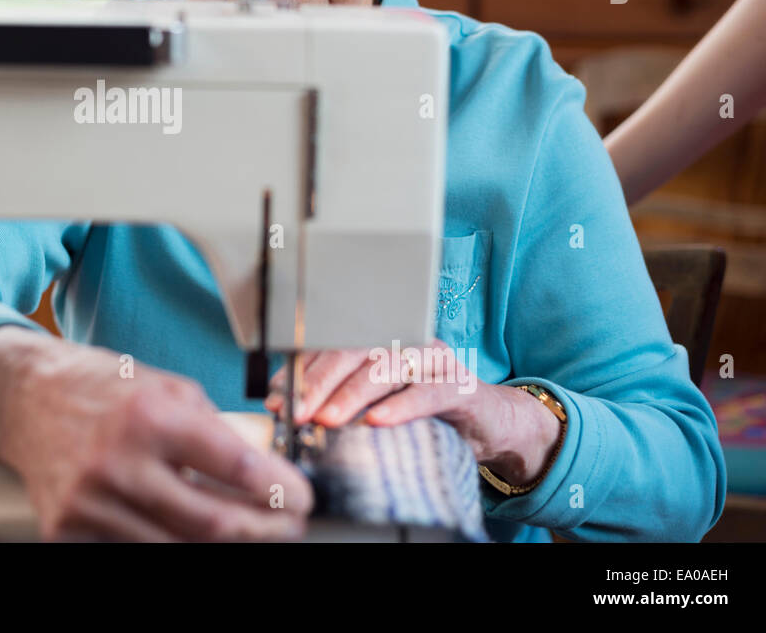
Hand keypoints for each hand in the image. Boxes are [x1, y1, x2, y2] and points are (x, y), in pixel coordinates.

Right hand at [0, 327, 313, 540]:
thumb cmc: (100, 388)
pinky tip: (187, 532)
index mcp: (149, 416)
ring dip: (222, 543)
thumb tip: (265, 473)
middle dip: (264, 531)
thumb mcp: (167, 388)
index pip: (235, 466)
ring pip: (177, 549)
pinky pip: (132, 552)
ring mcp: (90, 504)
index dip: (280, 490)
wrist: (24, 400)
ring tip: (245, 530)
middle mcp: (118, 463)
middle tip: (287, 526)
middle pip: (213, 523)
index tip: (302, 499)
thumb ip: (214, 430)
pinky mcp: (67, 531)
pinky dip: (168, 544)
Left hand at [264, 340, 561, 485]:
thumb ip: (340, 399)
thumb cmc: (426, 412)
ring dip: (351, 395)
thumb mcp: (377, 403)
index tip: (275, 397)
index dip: (300, 371)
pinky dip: (400, 407)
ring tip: (326, 419)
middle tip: (294, 411)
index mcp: (378, 341)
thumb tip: (287, 407)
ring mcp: (432, 360)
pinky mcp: (459, 386)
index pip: (330, 348)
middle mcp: (403, 341)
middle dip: (317, 383)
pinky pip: (426, 393)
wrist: (490, 423)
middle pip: (352, 351)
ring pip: (385, 368)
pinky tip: (377, 422)